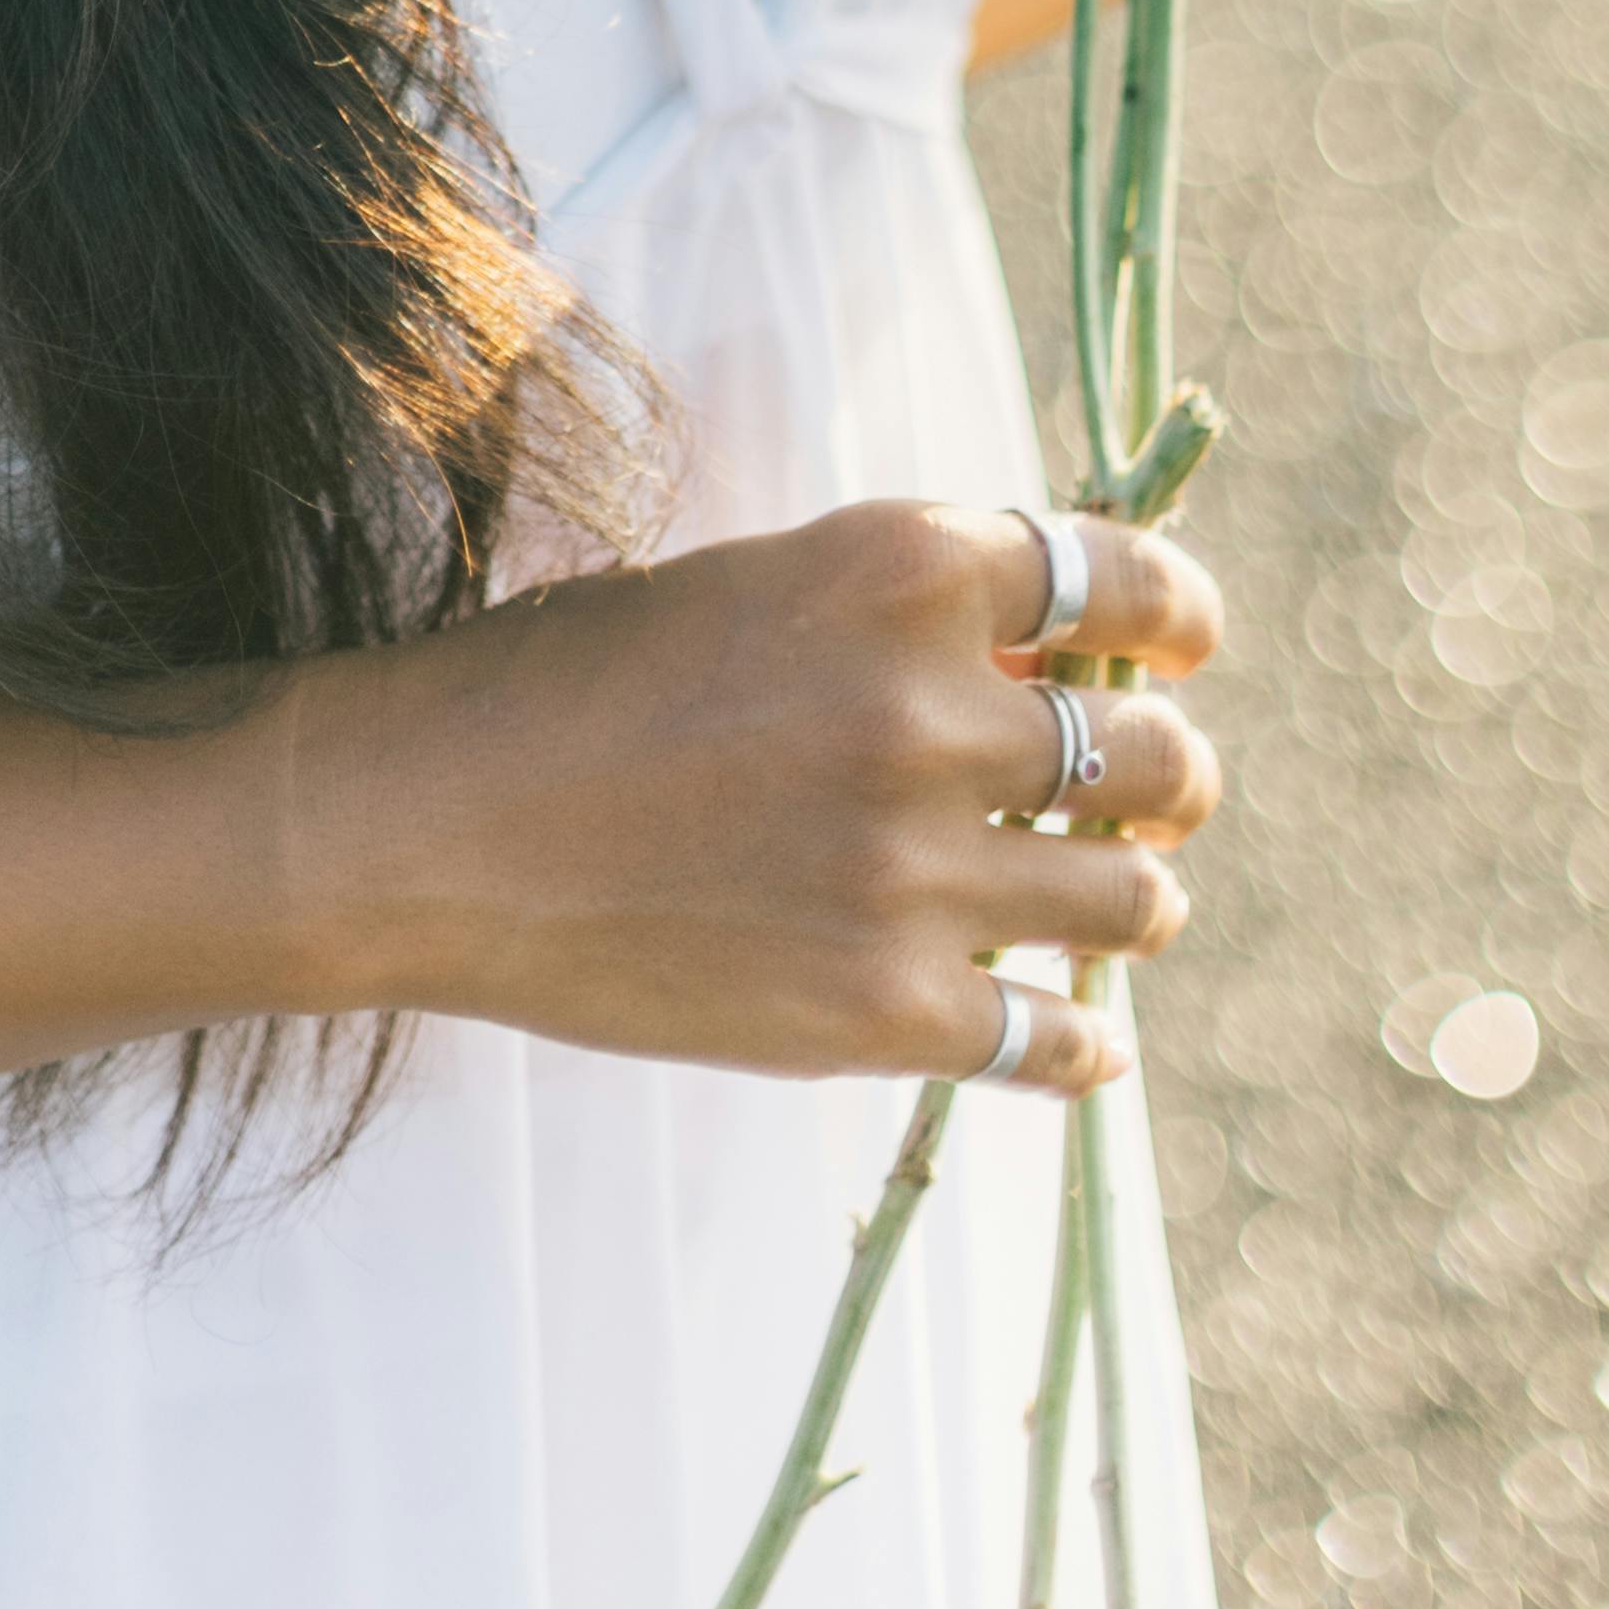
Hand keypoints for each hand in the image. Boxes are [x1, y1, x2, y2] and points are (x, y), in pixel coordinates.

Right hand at [320, 500, 1221, 1099]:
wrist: (429, 826)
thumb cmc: (571, 681)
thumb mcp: (753, 586)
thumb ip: (898, 617)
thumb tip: (1045, 668)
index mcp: (898, 566)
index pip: (1125, 577)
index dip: (1175, 614)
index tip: (1179, 645)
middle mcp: (929, 711)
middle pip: (1157, 754)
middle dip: (1168, 772)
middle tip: (1146, 791)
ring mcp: (914, 873)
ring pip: (1138, 899)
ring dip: (1137, 895)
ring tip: (1112, 898)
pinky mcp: (884, 1011)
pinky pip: (1058, 1041)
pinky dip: (1081, 1042)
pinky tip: (1071, 1032)